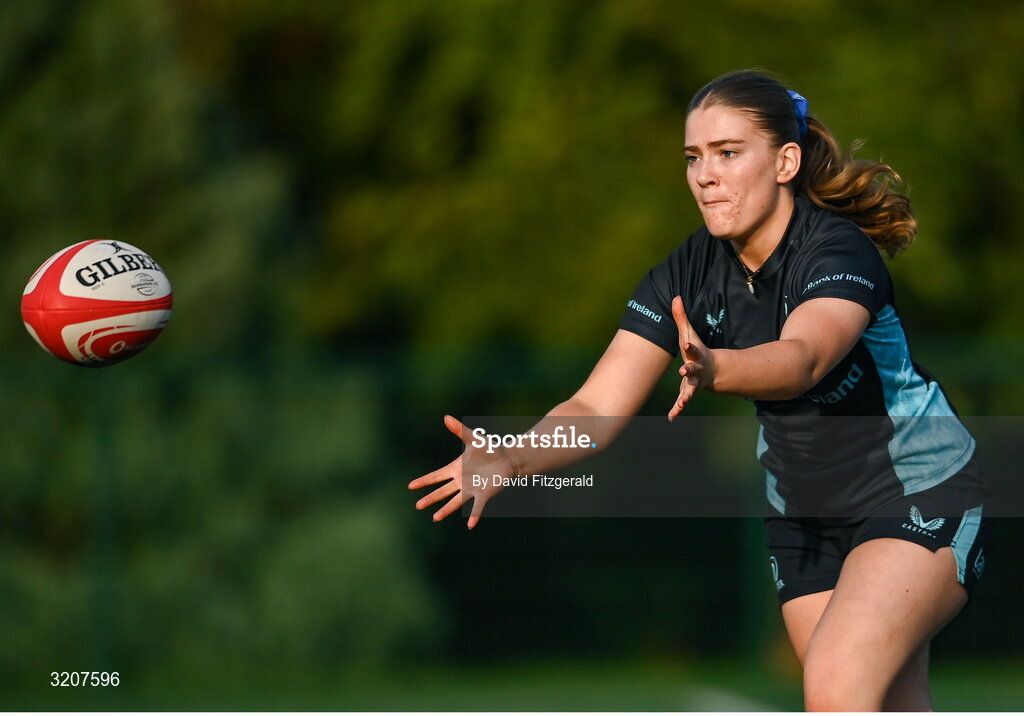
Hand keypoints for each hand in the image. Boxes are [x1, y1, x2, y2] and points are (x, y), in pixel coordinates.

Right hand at [407, 415, 513, 528]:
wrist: (507, 458)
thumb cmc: (489, 449)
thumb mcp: (473, 438)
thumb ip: (459, 430)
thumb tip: (446, 417)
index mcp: (456, 469)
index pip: (436, 476)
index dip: (424, 481)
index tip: (411, 486)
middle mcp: (461, 481)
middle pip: (442, 491)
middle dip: (430, 498)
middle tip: (417, 506)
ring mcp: (471, 489)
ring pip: (455, 501)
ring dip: (445, 510)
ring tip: (435, 518)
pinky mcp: (484, 494)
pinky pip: (477, 506)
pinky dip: (474, 515)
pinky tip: (471, 525)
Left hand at [668, 296, 715, 420]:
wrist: (712, 369)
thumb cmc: (696, 350)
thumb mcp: (688, 333)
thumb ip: (681, 317)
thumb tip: (675, 296)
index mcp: (695, 354)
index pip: (692, 348)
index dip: (689, 346)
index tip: (686, 344)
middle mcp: (696, 369)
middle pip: (692, 370)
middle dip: (689, 371)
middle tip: (683, 372)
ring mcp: (694, 383)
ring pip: (689, 391)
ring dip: (684, 398)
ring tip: (680, 405)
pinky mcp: (688, 392)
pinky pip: (682, 402)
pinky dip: (677, 410)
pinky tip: (671, 417)